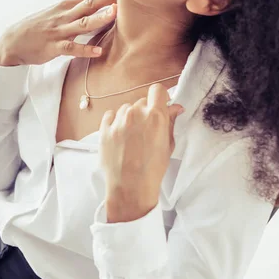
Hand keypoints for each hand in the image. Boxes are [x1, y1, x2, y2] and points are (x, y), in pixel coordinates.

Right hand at [0, 0, 117, 65]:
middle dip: (106, 0)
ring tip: (114, 15)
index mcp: (64, 7)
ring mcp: (59, 31)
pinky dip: (85, 49)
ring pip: (82, 24)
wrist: (12, 41)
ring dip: (99, 19)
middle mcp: (63, 16)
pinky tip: (98, 51)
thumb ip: (73, 9)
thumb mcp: (54, 13)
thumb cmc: (36, 28)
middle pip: (88, 5)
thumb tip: (93, 3)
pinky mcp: (54, 47)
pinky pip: (72, 48)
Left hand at [98, 84, 184, 222]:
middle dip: (146, 111)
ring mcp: (117, 121)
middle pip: (142, 101)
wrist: (130, 187)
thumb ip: (170, 122)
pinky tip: (120, 134)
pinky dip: (115, 121)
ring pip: (126, 109)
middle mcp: (135, 114)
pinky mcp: (104, 129)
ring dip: (130, 117)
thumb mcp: (168, 145)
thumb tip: (174, 108)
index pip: (157, 91)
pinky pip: (110, 116)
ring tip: (132, 135)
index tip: (160, 105)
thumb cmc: (152, 169)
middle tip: (147, 128)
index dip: (160, 97)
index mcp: (155, 116)